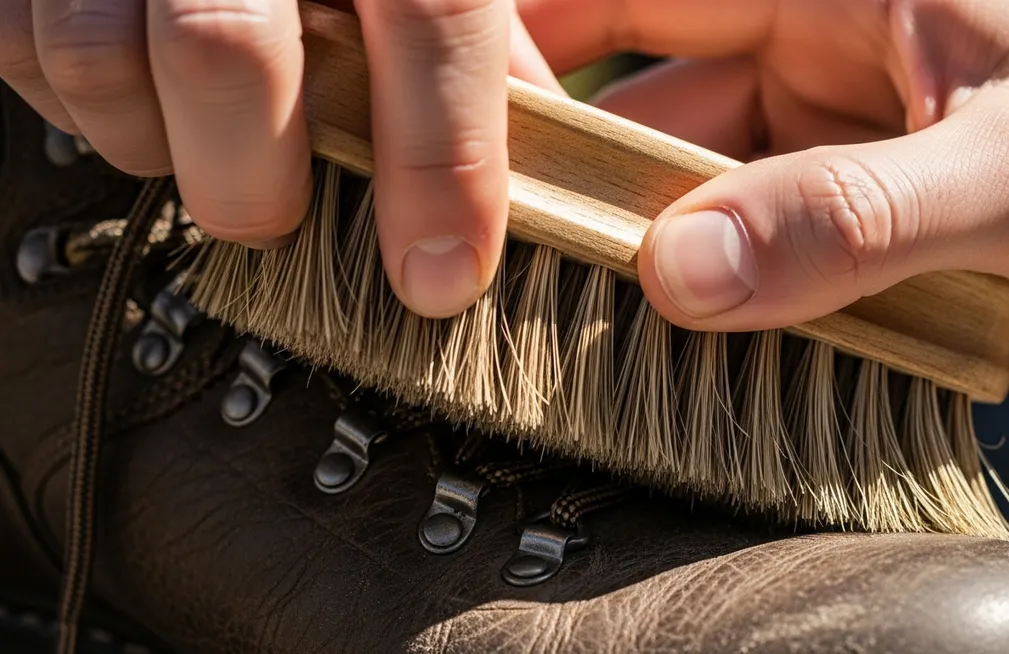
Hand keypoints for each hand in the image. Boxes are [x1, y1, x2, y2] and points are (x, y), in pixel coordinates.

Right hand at [0, 0, 561, 317]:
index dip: (442, 159)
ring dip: (156, 146)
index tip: (441, 275)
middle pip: (228, 49)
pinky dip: (85, 109)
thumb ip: (479, 51)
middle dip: (256, 184)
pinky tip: (140, 98)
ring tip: (203, 147)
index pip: (430, 14)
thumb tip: (541, 167)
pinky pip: (24, 50)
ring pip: (100, 56)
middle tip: (275, 220)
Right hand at [522, 0, 1008, 355]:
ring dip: (651, 247)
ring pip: (697, 183)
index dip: (537, 40)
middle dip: (583, 170)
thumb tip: (685, 273)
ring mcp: (834, 130)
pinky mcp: (856, 210)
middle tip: (501, 246)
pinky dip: (720, 290)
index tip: (463, 115)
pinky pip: (755, 245)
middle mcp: (821, 41)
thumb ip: (855, 215)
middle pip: (651, 94)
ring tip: (577, 312)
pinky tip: (681, 335)